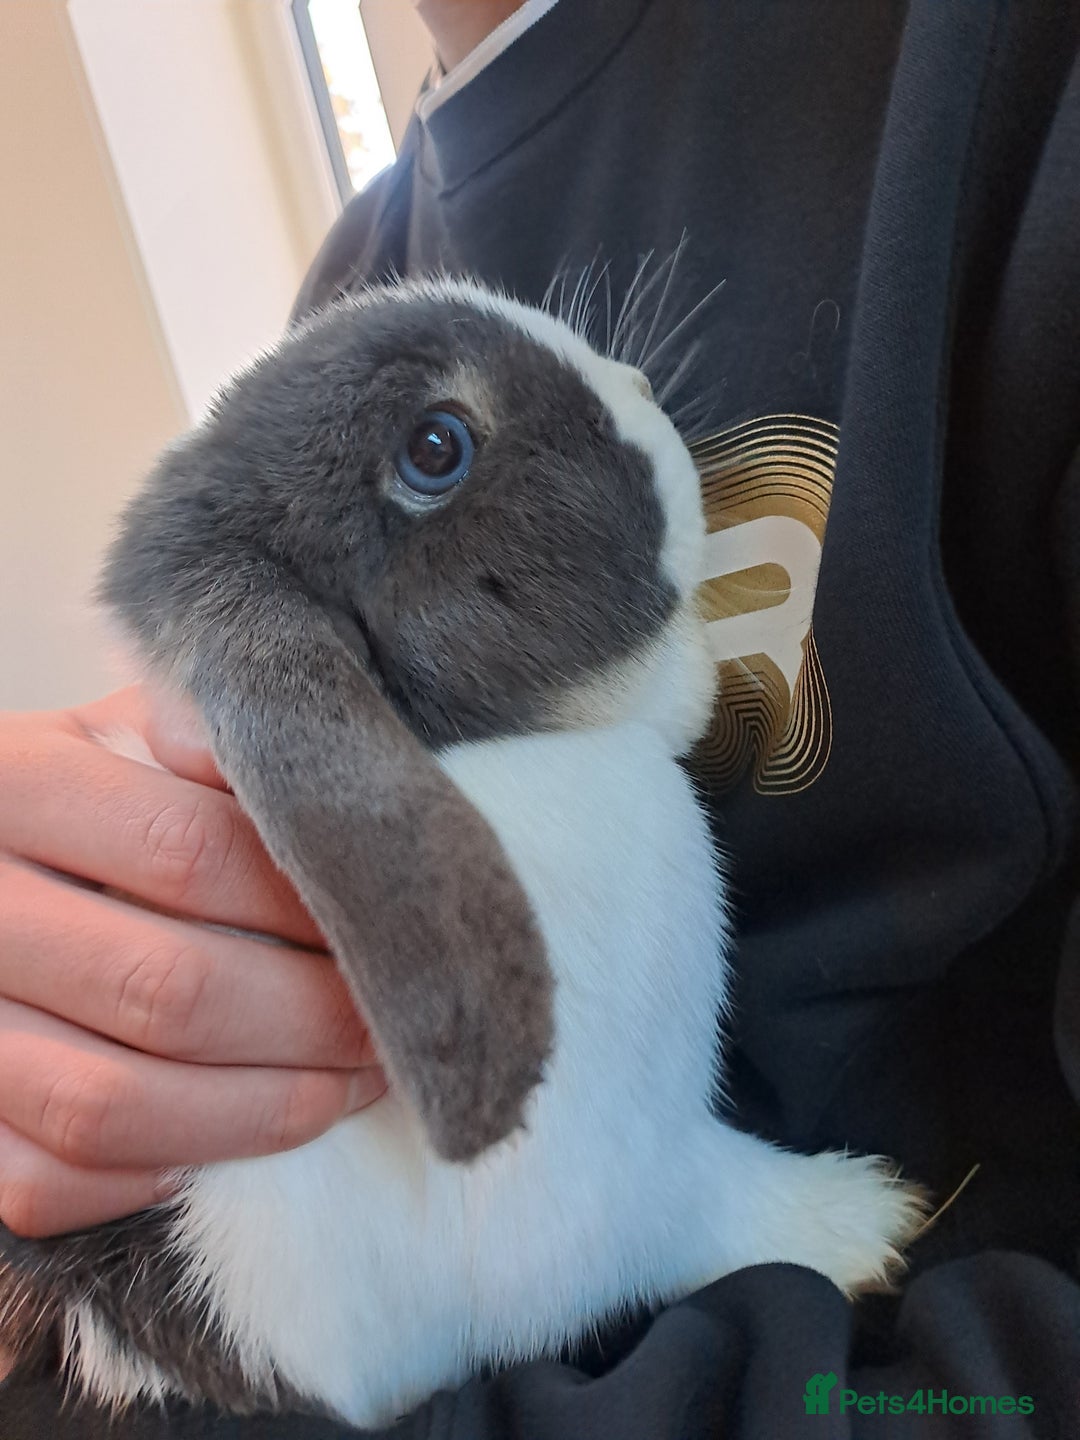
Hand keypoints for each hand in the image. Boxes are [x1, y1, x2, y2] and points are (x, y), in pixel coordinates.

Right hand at [0, 686, 385, 1247]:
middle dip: (313, 1020)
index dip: (308, 903)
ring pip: (107, 1108)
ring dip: (259, 1111)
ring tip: (350, 1085)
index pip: (188, 850)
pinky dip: (161, 1174)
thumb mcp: (131, 735)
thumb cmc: (86, 796)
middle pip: (166, 989)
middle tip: (394, 1024)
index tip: (395, 928)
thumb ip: (211, 744)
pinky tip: (241, 1135)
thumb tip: (315, 794)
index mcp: (18, 785)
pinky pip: (47, 1184)